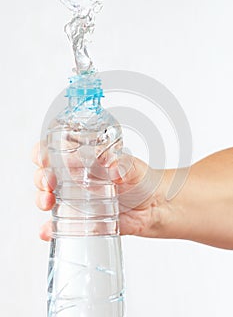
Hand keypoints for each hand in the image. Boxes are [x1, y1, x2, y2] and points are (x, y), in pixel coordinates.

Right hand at [32, 142, 174, 240]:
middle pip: (46, 175)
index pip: (55, 152)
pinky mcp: (83, 220)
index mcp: (85, 161)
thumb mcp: (135, 168)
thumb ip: (124, 165)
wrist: (155, 207)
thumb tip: (113, 168)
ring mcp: (77, 201)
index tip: (43, 158)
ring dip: (41, 200)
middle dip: (40, 179)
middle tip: (48, 184)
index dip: (42, 153)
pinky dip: (51, 229)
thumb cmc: (143, 180)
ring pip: (49, 199)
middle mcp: (76, 180)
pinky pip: (62, 225)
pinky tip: (47, 231)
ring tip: (48, 203)